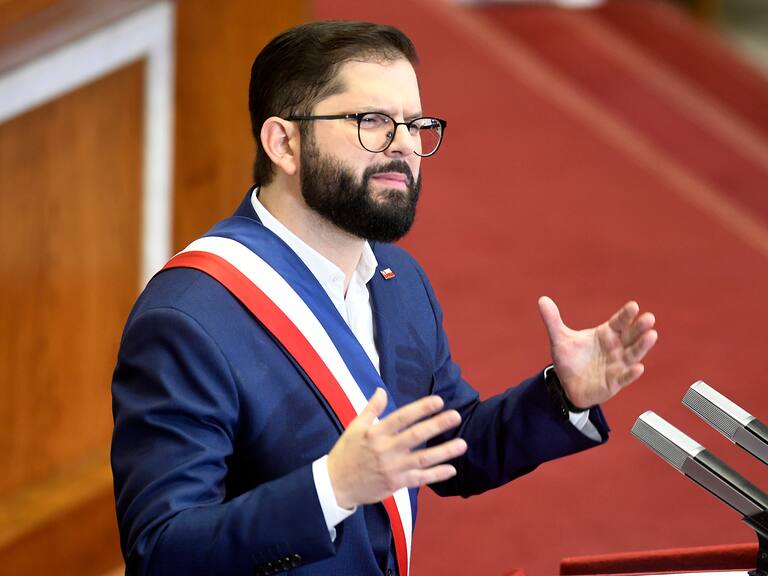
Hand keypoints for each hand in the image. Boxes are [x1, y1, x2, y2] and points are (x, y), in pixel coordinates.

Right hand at [326, 388, 467, 508]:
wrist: (335, 485)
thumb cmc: (346, 452)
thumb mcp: (354, 427)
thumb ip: (371, 409)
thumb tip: (381, 390)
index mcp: (376, 433)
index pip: (402, 417)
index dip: (421, 408)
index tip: (438, 401)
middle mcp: (386, 450)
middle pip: (416, 436)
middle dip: (437, 425)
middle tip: (456, 416)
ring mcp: (393, 468)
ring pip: (423, 459)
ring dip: (444, 452)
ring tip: (462, 444)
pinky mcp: (396, 484)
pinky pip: (420, 479)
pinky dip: (436, 475)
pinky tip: (451, 469)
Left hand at [538, 296, 657, 408]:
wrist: (567, 385)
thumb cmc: (570, 360)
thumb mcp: (560, 339)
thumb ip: (553, 320)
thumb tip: (542, 299)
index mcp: (606, 334)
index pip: (619, 322)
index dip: (626, 315)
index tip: (634, 306)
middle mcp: (616, 348)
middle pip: (630, 336)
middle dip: (639, 327)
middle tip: (649, 318)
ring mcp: (617, 365)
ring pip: (632, 354)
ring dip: (642, 346)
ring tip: (652, 335)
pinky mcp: (614, 382)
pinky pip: (624, 377)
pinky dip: (631, 373)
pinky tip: (639, 368)